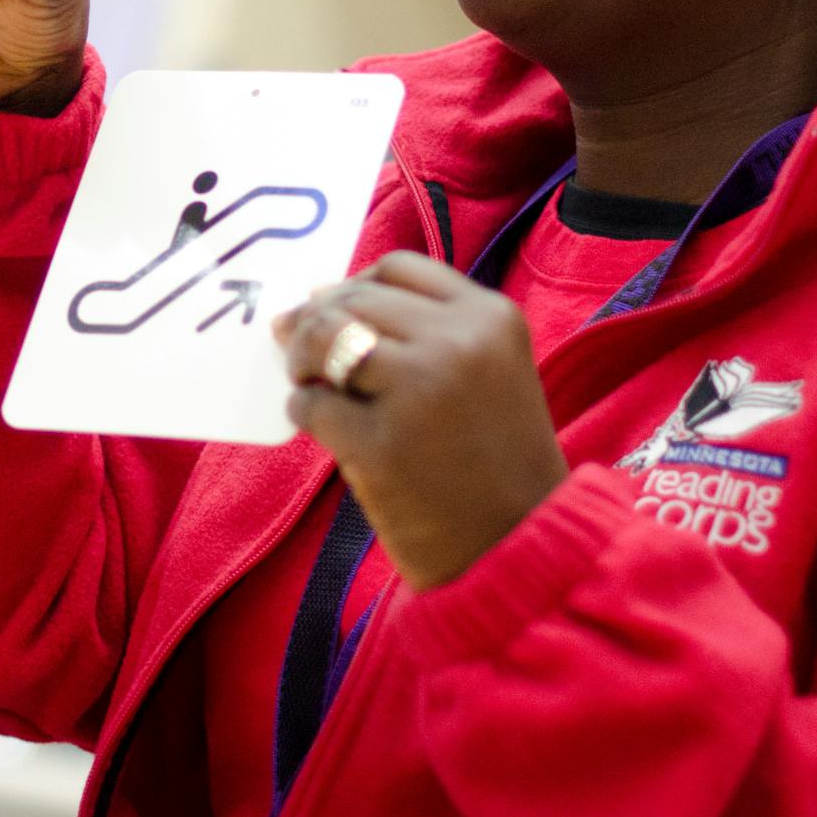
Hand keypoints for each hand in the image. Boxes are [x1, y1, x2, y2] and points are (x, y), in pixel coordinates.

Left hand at [273, 252, 569, 590]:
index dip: (352, 284)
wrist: (520, 548)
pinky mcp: (378, 445)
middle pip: (353, 300)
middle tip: (296, 348)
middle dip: (314, 320)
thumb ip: (426, 332)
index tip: (331, 306)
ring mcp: (417, 391)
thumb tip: (320, 299)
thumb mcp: (489, 373)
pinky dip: (303, 410)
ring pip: (323, 340)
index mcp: (490, 318)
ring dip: (300, 358)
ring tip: (306, 382)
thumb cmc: (497, 462)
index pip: (397, 268)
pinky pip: (311, 405)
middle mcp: (456, 343)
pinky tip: (315, 425)